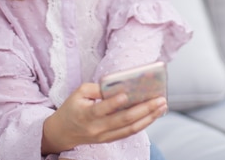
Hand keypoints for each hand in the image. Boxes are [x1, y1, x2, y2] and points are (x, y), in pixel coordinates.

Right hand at [41, 82, 166, 154]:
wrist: (62, 133)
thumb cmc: (72, 108)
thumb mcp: (78, 93)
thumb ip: (96, 88)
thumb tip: (118, 84)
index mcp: (86, 114)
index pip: (101, 109)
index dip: (113, 103)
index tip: (126, 95)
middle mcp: (97, 128)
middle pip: (123, 120)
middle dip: (144, 109)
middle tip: (160, 99)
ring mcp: (104, 136)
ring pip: (130, 129)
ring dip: (149, 118)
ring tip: (162, 106)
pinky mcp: (109, 139)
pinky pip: (129, 133)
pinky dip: (143, 124)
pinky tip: (153, 114)